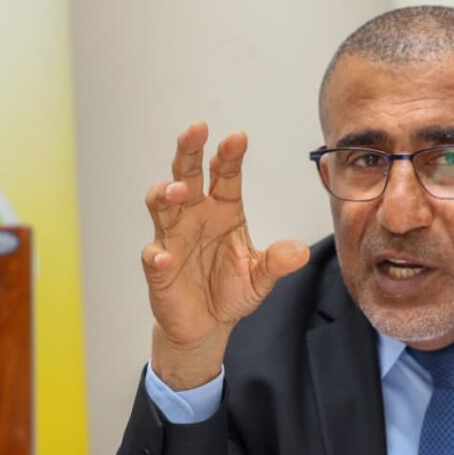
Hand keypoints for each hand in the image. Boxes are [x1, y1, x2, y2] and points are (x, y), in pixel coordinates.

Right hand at [143, 121, 309, 389]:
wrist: (209, 324)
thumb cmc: (232, 290)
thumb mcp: (262, 277)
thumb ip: (278, 262)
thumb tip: (300, 251)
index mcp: (224, 210)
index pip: (225, 175)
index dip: (229, 155)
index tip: (237, 137)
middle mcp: (195, 216)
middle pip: (187, 174)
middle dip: (189, 151)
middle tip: (196, 130)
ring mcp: (173, 238)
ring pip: (162, 205)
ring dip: (166, 194)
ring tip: (178, 191)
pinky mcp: (159, 268)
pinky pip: (153, 256)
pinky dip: (156, 255)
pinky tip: (163, 257)